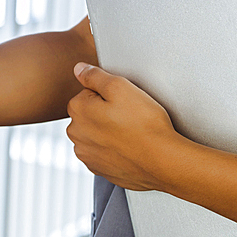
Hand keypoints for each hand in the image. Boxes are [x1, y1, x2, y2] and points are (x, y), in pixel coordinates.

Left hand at [66, 62, 182, 191]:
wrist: (161, 160)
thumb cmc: (144, 123)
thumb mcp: (120, 87)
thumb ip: (95, 75)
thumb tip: (79, 69)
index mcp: (77, 109)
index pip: (88, 92)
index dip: (109, 94)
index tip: (124, 101)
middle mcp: (75, 133)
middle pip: (89, 113)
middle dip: (105, 112)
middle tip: (129, 116)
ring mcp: (85, 153)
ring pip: (95, 133)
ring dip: (108, 131)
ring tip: (130, 132)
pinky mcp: (97, 168)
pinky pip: (103, 152)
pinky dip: (113, 149)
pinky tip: (129, 147)